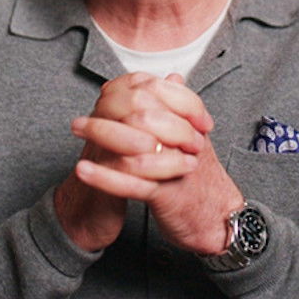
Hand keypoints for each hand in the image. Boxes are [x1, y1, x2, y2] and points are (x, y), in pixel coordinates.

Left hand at [71, 73, 243, 254]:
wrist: (221, 220)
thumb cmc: (203, 181)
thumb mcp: (194, 140)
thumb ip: (180, 110)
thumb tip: (171, 77)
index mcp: (191, 125)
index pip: (160, 93)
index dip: (127, 92)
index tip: (101, 97)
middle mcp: (187, 141)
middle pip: (144, 114)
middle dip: (107, 113)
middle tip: (78, 122)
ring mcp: (177, 167)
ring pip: (136, 145)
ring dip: (101, 136)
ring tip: (77, 135)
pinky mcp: (168, 194)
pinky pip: (133, 183)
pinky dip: (105, 176)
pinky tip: (83, 170)